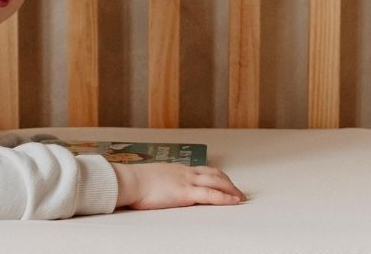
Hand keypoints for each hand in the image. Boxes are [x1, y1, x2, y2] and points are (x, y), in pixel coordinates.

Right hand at [112, 162, 246, 209]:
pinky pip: (211, 195)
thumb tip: (152, 187)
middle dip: (228, 182)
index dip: (214, 176)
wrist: (129, 181)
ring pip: (217, 182)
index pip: (201, 170)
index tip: (222, 181)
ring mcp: (187, 181)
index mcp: (175, 169)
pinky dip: (225, 198)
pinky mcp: (186, 193)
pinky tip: (234, 201)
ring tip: (241, 197)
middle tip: (237, 190)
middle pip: (214, 174)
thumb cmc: (133, 181)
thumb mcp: (148, 178)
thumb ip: (156, 182)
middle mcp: (184, 173)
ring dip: (231, 189)